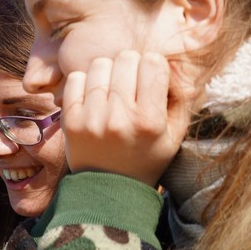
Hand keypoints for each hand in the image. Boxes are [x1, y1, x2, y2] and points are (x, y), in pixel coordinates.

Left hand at [61, 50, 193, 186]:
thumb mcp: (175, 135)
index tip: (150, 79)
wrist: (109, 190)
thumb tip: (177, 63)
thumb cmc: (146, 158)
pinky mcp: (70, 120)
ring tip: (111, 90)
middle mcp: (120, 118)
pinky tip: (93, 96)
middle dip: (131, 66)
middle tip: (130, 84)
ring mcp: (91, 119)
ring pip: (100, 65)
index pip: (152, 62)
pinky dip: (84, 82)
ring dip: (108, 72)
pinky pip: (75, 78)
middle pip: (125, 58)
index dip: (153, 66)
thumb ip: (181, 100)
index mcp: (150, 121)